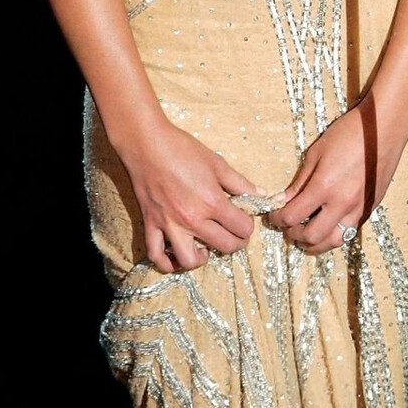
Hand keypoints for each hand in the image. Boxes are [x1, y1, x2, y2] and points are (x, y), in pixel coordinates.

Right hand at [123, 120, 260, 272]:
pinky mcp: (151, 224)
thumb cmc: (182, 149)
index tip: (244, 219)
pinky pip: (156, 255)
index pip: (242, 228)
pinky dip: (166, 264)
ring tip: (206, 249)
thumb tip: (261, 195)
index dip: (248, 225)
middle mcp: (192, 218)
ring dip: (202, 259)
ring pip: (189, 260)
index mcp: (212, 202)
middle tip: (234, 234)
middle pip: (224, 246)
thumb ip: (240, 183)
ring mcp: (169, 224)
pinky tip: (176, 258)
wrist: (146, 143)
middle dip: (235, 243)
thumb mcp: (217, 163)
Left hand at [268, 103, 401, 254]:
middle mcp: (342, 202)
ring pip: (334, 241)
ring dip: (316, 243)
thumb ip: (300, 182)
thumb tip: (284, 200)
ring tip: (307, 236)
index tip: (274, 215)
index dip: (277, 218)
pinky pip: (349, 231)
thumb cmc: (350, 133)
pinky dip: (335, 234)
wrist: (384, 128)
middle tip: (288, 227)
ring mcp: (359, 208)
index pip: (292, 216)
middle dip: (294, 235)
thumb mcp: (317, 153)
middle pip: (312, 236)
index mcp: (325, 186)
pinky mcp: (370, 208)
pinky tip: (327, 226)